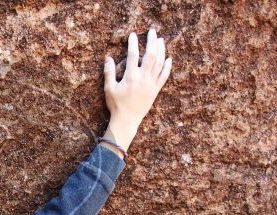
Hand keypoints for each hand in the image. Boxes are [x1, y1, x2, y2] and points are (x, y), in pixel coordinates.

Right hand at [102, 28, 171, 151]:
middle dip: (152, 42)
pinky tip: (169, 58)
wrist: (127, 120)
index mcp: (131, 77)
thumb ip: (109, 72)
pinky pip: (164, 76)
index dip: (133, 43)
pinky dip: (167, 66)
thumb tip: (108, 58)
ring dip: (161, 50)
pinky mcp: (156, 90)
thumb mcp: (109, 89)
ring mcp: (151, 84)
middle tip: (152, 31)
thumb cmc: (116, 105)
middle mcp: (143, 79)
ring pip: (159, 63)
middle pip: (150, 55)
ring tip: (160, 40)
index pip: (133, 55)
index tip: (133, 35)